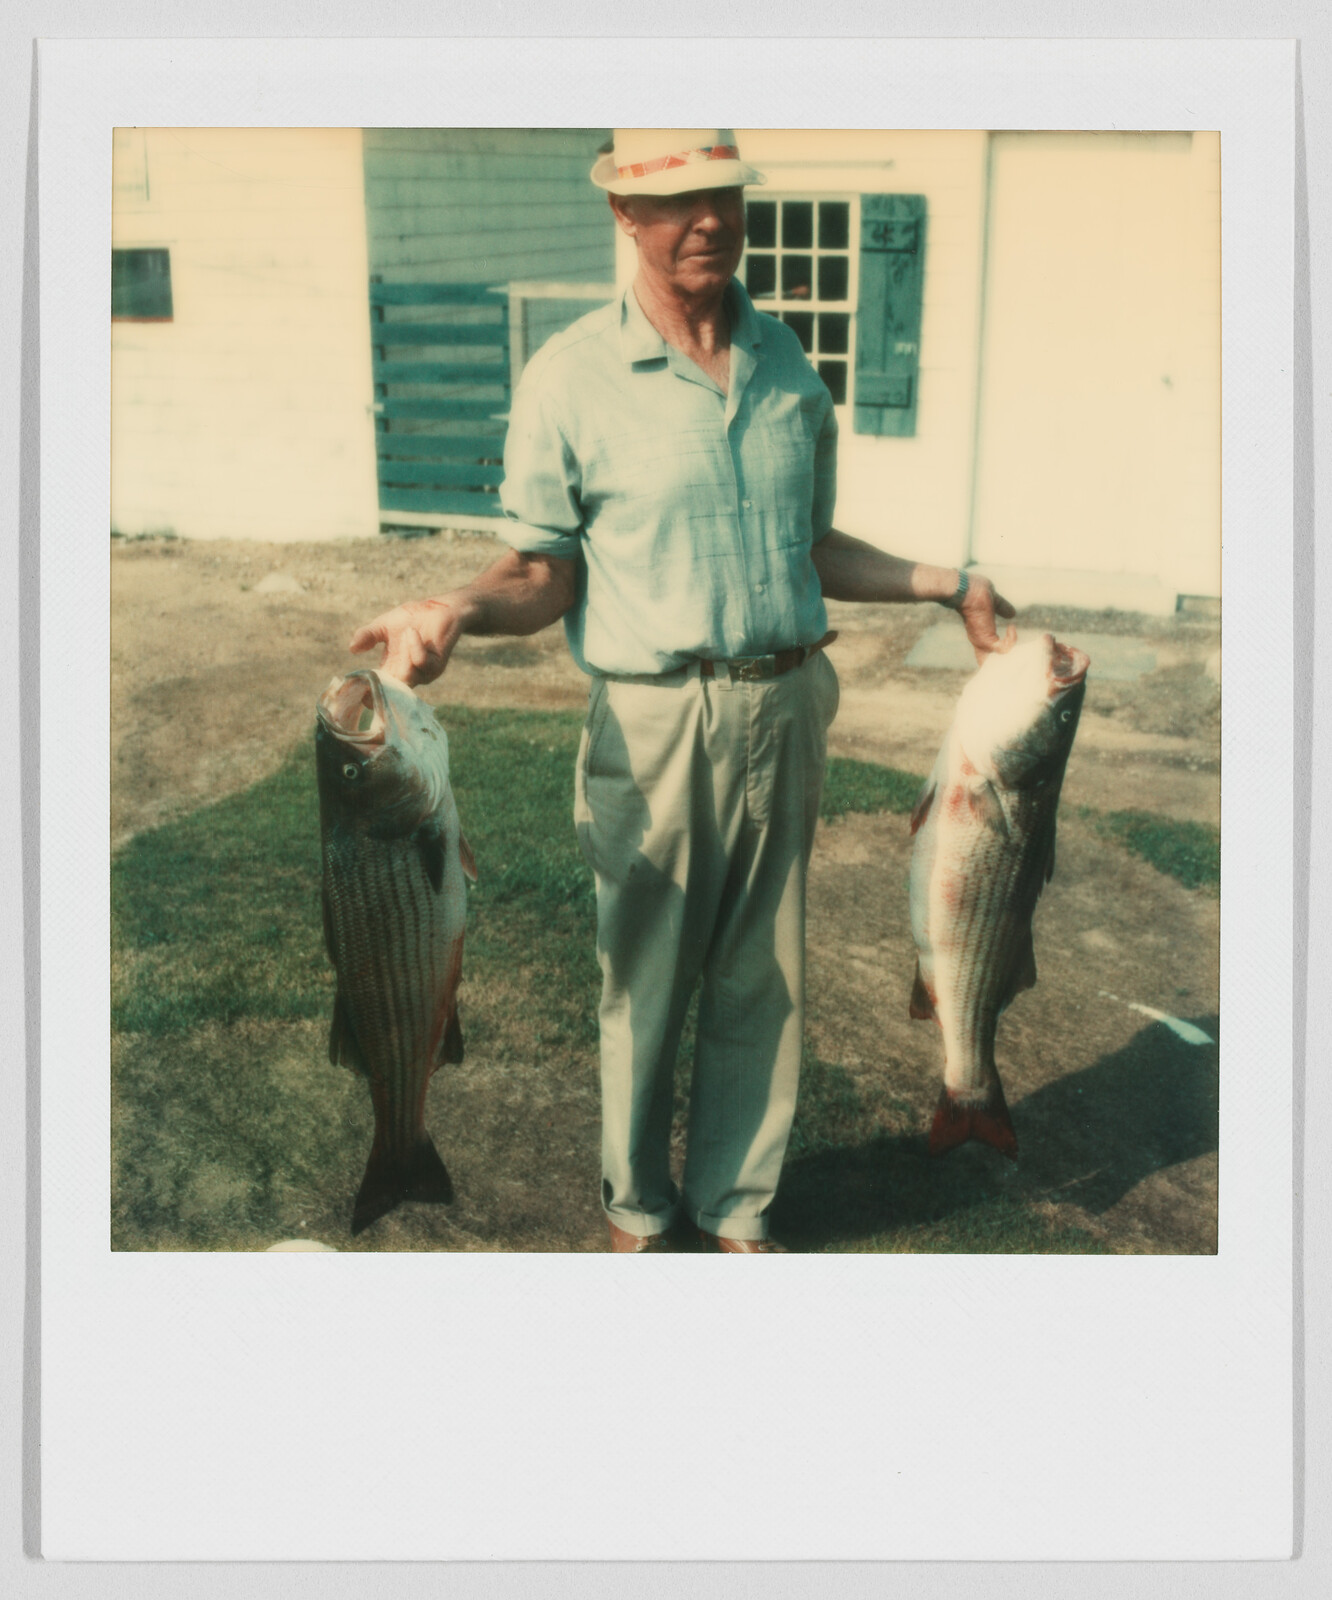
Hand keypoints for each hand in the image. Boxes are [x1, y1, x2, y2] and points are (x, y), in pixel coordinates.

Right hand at [348, 596, 466, 686]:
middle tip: (374, 670)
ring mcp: (423, 672)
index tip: (356, 689)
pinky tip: (412, 632)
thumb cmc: (413, 618)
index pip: (379, 690)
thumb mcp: (383, 626)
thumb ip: (367, 636)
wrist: (440, 608)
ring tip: (406, 632)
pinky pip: (421, 662)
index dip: (367, 693)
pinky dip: (414, 647)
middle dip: (382, 684)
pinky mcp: (436, 665)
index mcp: (392, 669)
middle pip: (392, 693)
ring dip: (403, 653)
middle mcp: (408, 675)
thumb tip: (352, 648)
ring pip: (407, 677)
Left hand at [958, 573, 1016, 663]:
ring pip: (999, 660)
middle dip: (1005, 663)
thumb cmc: (974, 592)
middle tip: (1020, 654)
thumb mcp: (994, 601)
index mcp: (980, 633)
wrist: (967, 591)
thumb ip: (1002, 608)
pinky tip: (1011, 627)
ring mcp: (983, 643)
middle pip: (991, 663)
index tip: (1012, 650)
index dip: (999, 654)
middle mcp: (980, 641)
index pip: (987, 652)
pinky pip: (1004, 650)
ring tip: (1019, 640)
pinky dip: (1012, 640)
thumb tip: (1012, 613)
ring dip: (1013, 654)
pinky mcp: (987, 641)